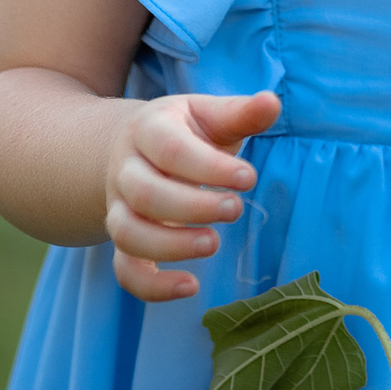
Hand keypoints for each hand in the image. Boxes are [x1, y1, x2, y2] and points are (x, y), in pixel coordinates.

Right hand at [103, 90, 279, 301]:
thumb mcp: (210, 115)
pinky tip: (190, 287)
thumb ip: (241, 113)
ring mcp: (119, 207)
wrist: (136, 148)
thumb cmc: (187, 132)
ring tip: (214, 244)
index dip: (210, 167)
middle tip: (235, 209)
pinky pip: (125, 269)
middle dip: (192, 206)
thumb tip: (271, 101)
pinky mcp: (124, 240)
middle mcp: (125, 169)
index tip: (249, 178)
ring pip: (128, 233)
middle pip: (145, 193)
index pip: (171, 150)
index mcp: (148, 130)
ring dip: (170, 245)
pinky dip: (151, 286)